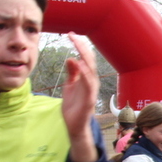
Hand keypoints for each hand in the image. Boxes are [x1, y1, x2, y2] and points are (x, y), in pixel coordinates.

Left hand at [62, 33, 100, 161]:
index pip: (85, 58)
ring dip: (85, 57)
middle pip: (90, 61)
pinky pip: (89, 85)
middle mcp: (91, 83)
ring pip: (91, 71)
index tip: (71, 34)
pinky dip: (86, 74)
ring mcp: (91, 91)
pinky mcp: (89, 101)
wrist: (74, 126)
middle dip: (82, 47)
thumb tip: (71, 58)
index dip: (79, 46)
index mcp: (86, 78)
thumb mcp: (69, 86)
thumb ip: (71, 73)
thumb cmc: (73, 107)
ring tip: (77, 45)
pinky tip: (80, 64)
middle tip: (73, 35)